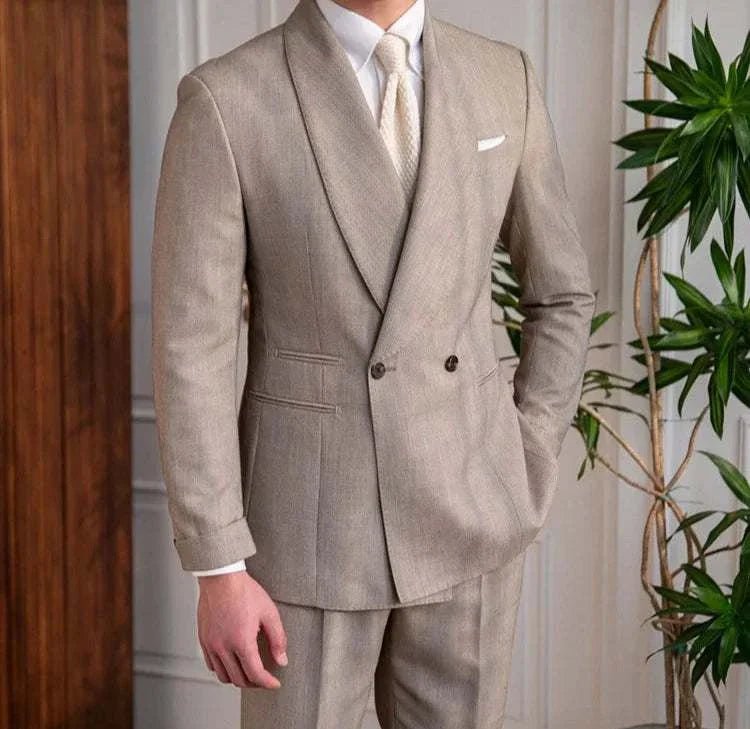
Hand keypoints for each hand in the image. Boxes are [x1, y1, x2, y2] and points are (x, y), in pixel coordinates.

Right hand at [197, 570, 287, 688]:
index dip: (267, 683)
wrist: (221, 578)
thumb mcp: (269, 613)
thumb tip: (281, 660)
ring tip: (248, 671)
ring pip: (223, 676)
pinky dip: (223, 669)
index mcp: (241, 641)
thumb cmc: (244, 591)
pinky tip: (232, 662)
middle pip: (239, 679)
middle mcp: (223, 647)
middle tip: (264, 678)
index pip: (255, 674)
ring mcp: (211, 644)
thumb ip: (278, 639)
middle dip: (254, 683)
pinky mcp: (203, 639)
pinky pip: (211, 665)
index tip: (274, 683)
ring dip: (238, 678)